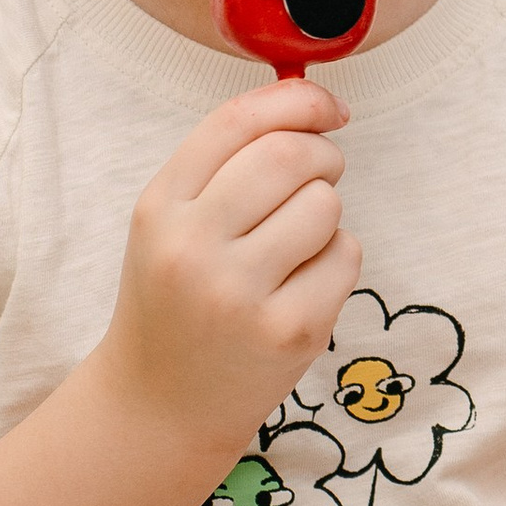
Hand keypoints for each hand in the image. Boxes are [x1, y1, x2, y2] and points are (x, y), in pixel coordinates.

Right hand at [96, 81, 357, 456]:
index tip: (328, 106)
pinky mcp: (289, 331)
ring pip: (326, 204)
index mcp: (159, 208)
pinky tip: (300, 288)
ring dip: (326, 214)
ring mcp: (240, 293)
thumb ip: (226, 163)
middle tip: (321, 175)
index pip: (236, 122)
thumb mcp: (171, 225)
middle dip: (323, 155)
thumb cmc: (176, 301)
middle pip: (290, 155)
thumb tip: (311, 103)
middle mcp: (193, 247)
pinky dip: (336, 262)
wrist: (159, 406)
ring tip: (294, 247)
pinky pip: (346, 256)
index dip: (296, 99)